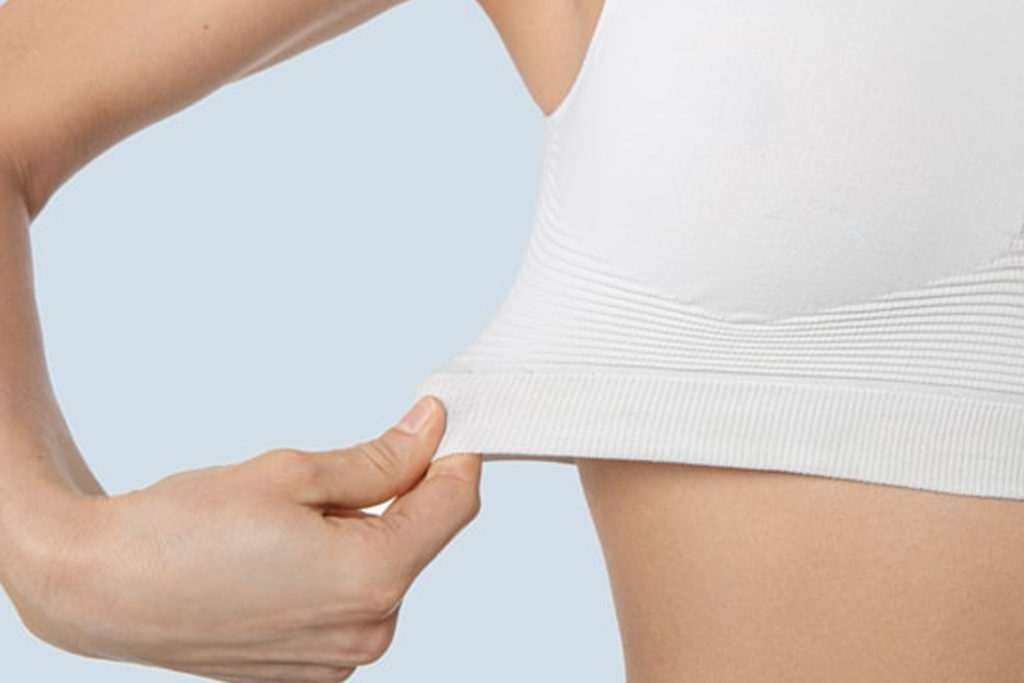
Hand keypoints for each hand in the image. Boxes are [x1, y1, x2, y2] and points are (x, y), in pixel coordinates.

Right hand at [3, 395, 480, 682]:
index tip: (438, 421)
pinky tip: (284, 558)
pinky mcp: (318, 669)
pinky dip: (339, 570)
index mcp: (371, 578)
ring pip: (387, 570)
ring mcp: (342, 659)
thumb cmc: (185, 528)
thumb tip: (432, 431)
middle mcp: (369, 630)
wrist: (105, 590)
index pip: (455, 504)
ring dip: (365, 534)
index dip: (454, 454)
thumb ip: (380, 459)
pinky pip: (354, 604)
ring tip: (291, 523)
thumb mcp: (292, 473)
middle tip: (336, 472)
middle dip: (400, 494)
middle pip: (421, 538)